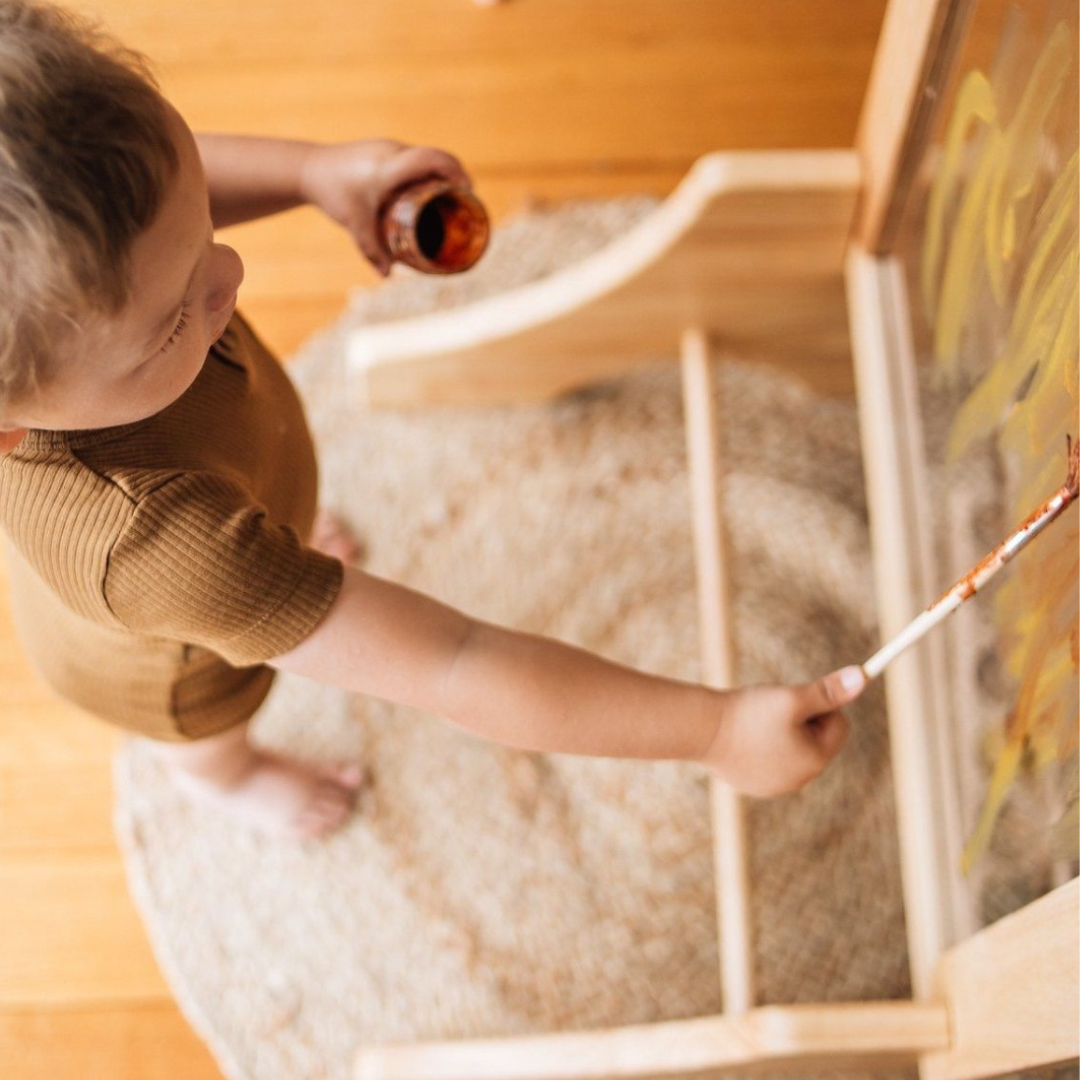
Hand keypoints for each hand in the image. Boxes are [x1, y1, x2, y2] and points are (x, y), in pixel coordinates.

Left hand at [298, 140, 471, 275]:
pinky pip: (413, 158)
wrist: (307, 168)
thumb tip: (387, 275)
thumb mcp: (355, 225)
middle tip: (463, 202)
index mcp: (390, 167)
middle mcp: (393, 152)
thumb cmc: (332, 193)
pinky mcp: (382, 150)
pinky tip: (426, 191)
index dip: (456, 172)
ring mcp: (388, 148)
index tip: (468, 191)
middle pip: (436, 158)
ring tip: (448, 200)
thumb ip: (372, 251)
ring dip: (439, 174)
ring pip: (424, 158)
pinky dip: (425, 172)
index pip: (434, 159)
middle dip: (454, 178)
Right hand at [701, 666, 865, 797]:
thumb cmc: (748, 713)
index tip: (794, 698)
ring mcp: (774, 787)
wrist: (702, 730)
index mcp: (815, 761)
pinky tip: (743, 737)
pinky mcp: (753, 785)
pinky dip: (761, 745)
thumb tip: (862, 678)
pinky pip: (770, 759)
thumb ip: (829, 691)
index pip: (839, 725)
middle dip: (801, 721)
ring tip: (755, 723)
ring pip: (792, 749)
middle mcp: (799, 780)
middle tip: (773, 710)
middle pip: (816, 739)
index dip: (820, 705)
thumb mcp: (792, 698)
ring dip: (782, 733)